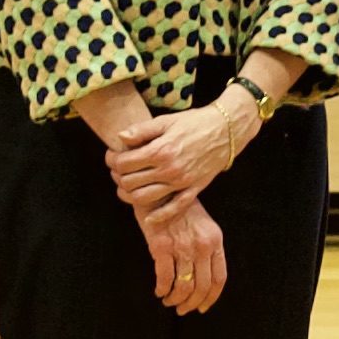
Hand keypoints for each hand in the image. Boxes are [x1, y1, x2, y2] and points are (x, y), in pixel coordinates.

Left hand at [107, 101, 249, 211]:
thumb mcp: (166, 120)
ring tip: (127, 187)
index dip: (112, 160)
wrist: (226, 130)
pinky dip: (160, 216)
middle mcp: (169, 169)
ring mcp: (182, 182)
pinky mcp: (194, 189)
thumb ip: (141, 130)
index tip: (112, 156)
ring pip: (146, 198)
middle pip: (130, 182)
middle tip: (117, 171)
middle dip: (118, 176)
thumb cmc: (195, 122)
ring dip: (131, 196)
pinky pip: (175, 208)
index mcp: (160, 150)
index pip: (123, 163)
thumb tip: (120, 138)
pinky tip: (149, 217)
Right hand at [145, 196, 227, 315]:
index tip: (202, 307)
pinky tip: (159, 291)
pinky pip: (164, 278)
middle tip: (182, 309)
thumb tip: (203, 278)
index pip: (219, 279)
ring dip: (175, 299)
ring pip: (183, 287)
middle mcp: (202, 246)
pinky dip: (162, 289)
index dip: (211, 298)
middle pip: (201, 287)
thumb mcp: (203, 226)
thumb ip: (207, 248)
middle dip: (191, 304)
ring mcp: (182, 247)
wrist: (160, 191)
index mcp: (215, 241)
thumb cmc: (180, 210)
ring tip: (168, 300)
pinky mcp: (161, 247)